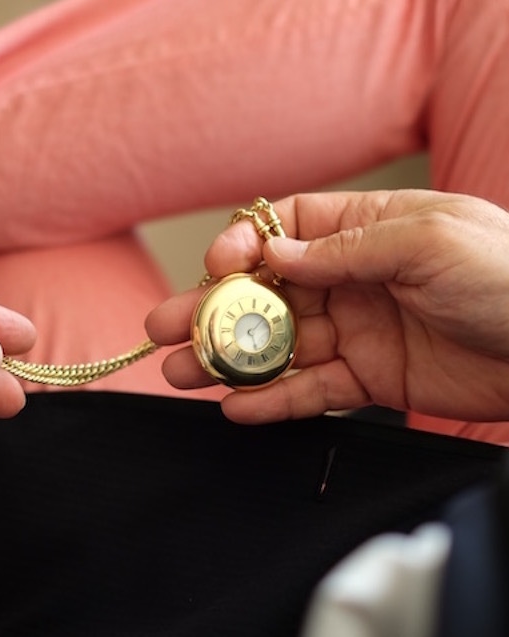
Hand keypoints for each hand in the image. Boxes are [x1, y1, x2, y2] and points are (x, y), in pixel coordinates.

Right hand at [146, 190, 508, 423]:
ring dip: (230, 359)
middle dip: (213, 309)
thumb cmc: (507, 273)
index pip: (284, 230)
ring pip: (281, 345)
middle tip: (163, 328)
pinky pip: (314, 389)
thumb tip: (276, 256)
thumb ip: (345, 251)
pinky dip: (275, 400)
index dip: (243, 246)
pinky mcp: (372, 378)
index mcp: (365, 230)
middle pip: (267, 292)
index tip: (216, 268)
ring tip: (182, 372)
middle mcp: (353, 278)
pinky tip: (238, 407)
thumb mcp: (427, 241)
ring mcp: (359, 329)